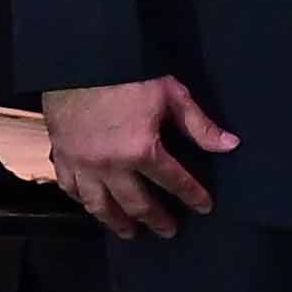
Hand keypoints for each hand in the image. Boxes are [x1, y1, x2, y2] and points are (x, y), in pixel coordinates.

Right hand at [43, 76, 238, 238]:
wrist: (80, 58)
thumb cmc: (129, 73)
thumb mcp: (171, 94)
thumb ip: (199, 125)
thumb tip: (230, 145)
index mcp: (141, 150)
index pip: (174, 182)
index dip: (192, 196)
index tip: (204, 207)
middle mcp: (110, 165)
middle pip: (135, 203)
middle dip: (155, 219)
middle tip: (167, 231)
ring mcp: (82, 163)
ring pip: (99, 204)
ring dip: (115, 221)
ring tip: (128, 232)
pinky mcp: (61, 155)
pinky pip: (70, 187)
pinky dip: (82, 200)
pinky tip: (91, 205)